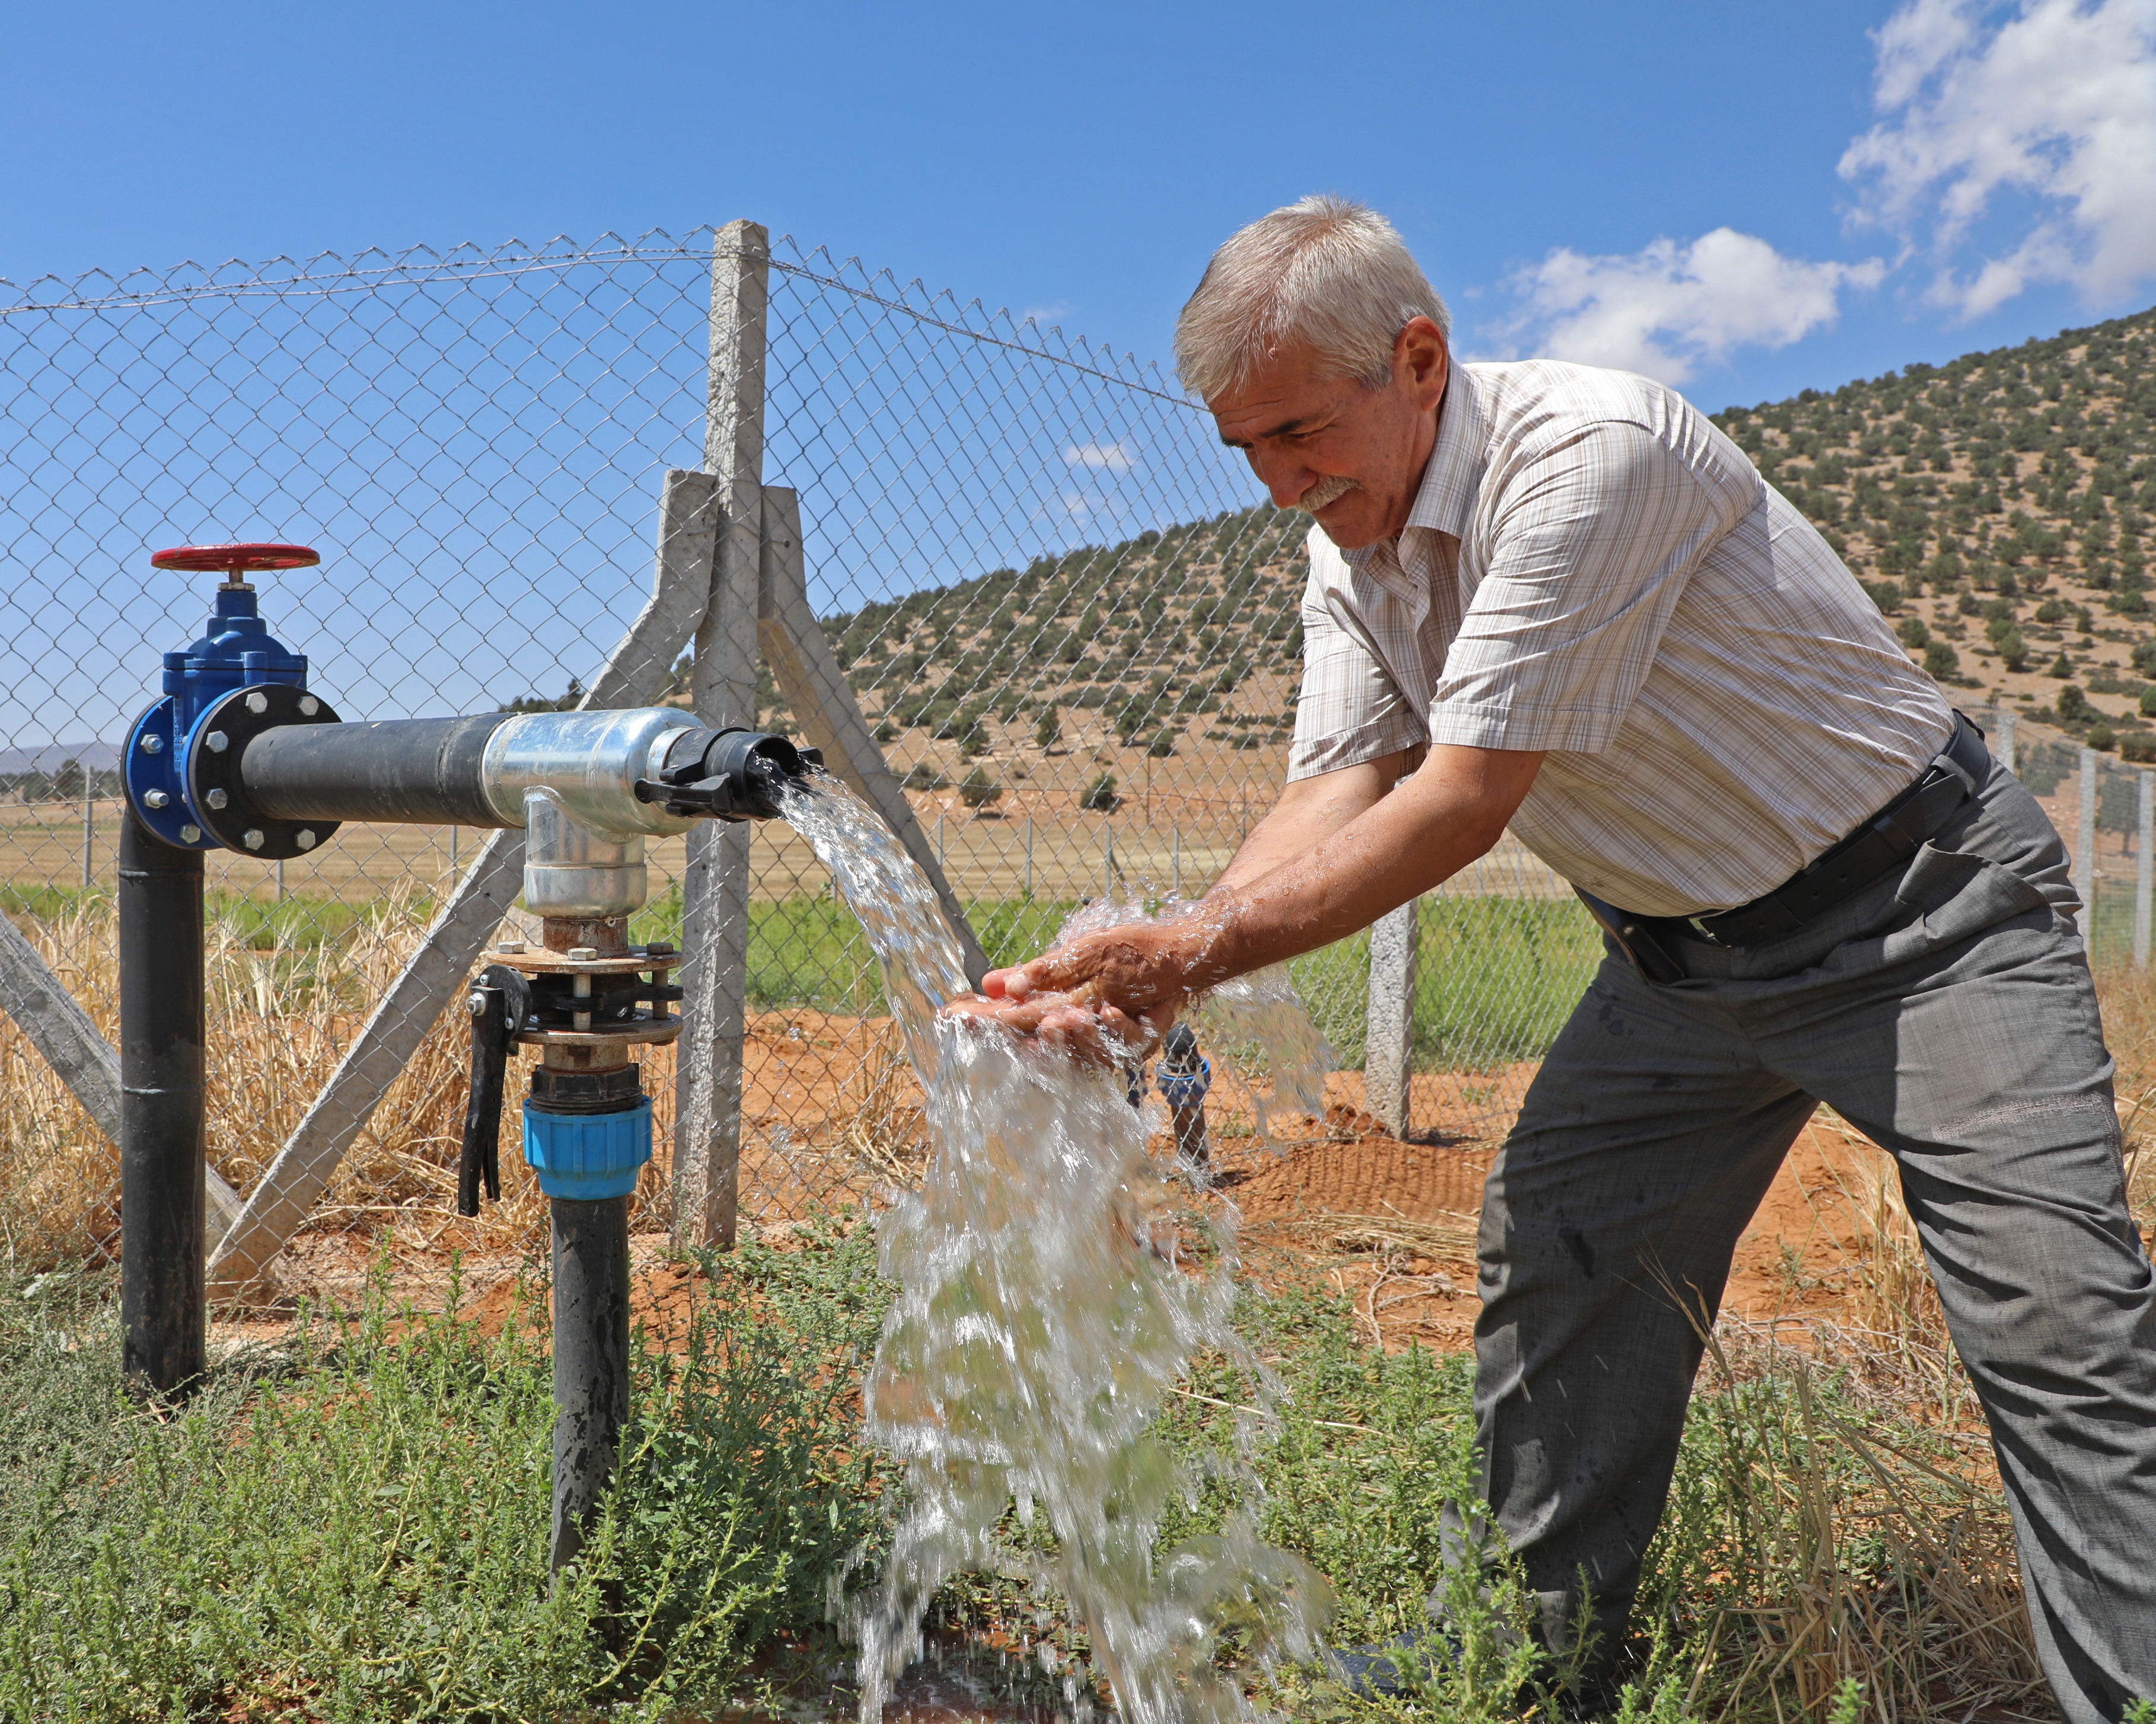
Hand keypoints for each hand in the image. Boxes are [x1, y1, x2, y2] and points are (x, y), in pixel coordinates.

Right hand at [949, 923, 1204, 1061]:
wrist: (1178, 957)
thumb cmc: (1120, 959)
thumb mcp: (1072, 960)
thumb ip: (1034, 976)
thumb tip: (990, 984)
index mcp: (1059, 1021)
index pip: (1016, 1028)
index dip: (987, 1024)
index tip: (956, 1015)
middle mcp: (1084, 1040)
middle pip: (1051, 1052)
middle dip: (1034, 1040)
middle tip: (1015, 1023)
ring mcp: (1114, 1044)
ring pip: (1089, 1053)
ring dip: (1075, 1036)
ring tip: (1063, 1017)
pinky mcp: (1144, 1039)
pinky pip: (1130, 1043)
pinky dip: (1118, 1030)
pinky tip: (1109, 1014)